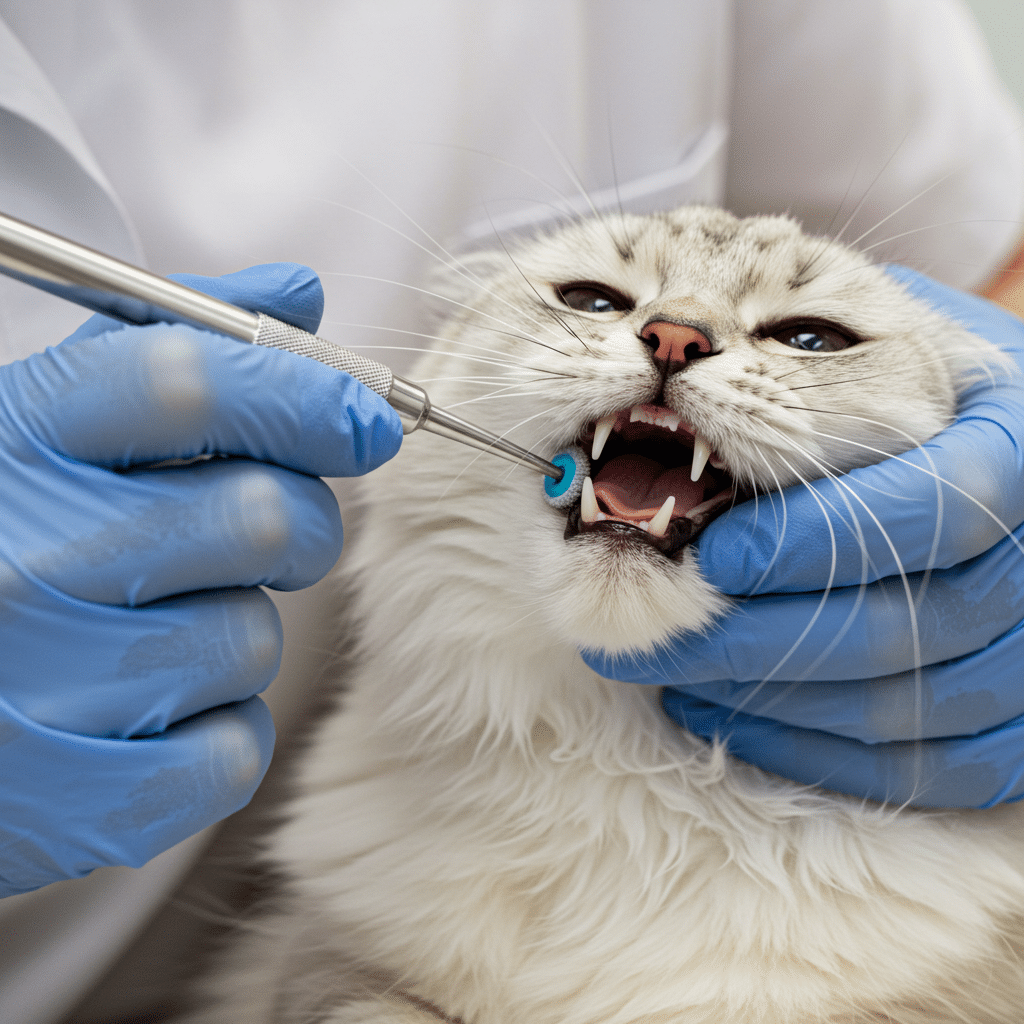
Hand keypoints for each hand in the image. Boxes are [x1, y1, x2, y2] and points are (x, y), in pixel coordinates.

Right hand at [0, 263, 401, 894]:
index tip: (364, 418)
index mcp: (20, 442)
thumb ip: (173, 347)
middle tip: (260, 534)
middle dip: (294, 525)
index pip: (195, 380)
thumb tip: (298, 295)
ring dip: (235, 629)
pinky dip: (216, 730)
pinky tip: (146, 711)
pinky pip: (233, 747)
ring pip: (252, 638)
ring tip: (155, 629)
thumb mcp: (47, 426)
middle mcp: (27, 556)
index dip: (305, 392)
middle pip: (260, 517)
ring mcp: (45, 684)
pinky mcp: (78, 796)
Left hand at [584, 267, 1023, 808]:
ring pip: (897, 712)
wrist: (983, 448)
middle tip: (643, 632)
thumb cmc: (912, 383)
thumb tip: (677, 350)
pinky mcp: (1016, 729)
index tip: (713, 554)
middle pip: (905, 628)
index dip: (816, 538)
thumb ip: (808, 340)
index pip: (940, 506)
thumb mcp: (883, 326)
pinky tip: (722, 709)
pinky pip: (913, 771)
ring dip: (763, 699)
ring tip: (667, 666)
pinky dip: (805, 751)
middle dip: (755, 639)